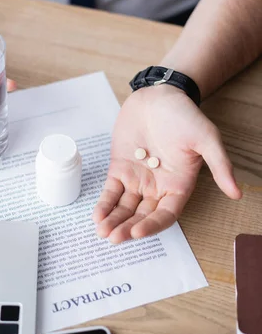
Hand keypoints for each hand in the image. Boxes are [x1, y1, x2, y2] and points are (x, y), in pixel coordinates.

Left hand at [93, 85, 241, 242]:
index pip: (166, 214)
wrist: (160, 95)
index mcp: (179, 186)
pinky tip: (96, 216)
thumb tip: (237, 193)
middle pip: (142, 215)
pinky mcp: (119, 168)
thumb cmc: (185, 116)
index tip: (137, 231)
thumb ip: (219, 166)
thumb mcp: (207, 139)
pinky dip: (104, 204)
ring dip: (113, 221)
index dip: (152, 225)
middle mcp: (157, 187)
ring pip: (124, 207)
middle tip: (113, 239)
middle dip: (127, 228)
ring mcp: (137, 179)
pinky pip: (111, 191)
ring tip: (102, 232)